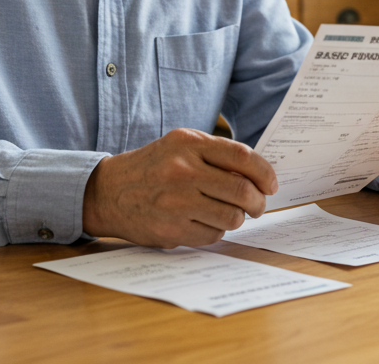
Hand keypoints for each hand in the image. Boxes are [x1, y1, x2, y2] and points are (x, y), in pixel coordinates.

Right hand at [82, 128, 277, 247]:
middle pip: (242, 190)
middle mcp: (182, 171)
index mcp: (188, 144)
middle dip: (258, 202)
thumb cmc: (152, 168)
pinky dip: (216, 230)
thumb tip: (259, 175)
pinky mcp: (171, 229)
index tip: (271, 185)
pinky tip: (204, 222)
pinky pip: (213, 234)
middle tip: (257, 206)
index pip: (242, 156)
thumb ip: (215, 154)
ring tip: (229, 213)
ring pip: (231, 216)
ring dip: (237, 218)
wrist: (107, 192)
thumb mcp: (179, 147)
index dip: (265, 173)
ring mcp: (176, 202)